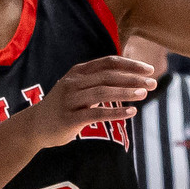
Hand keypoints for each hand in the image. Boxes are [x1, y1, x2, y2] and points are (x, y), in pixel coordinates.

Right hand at [29, 54, 155, 145]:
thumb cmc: (64, 106)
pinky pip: (96, 114)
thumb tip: (128, 77)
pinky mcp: (70, 118)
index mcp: (77, 72)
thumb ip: (97, 81)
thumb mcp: (77, 87)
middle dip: (132, 78)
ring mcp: (70, 100)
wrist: (36, 125)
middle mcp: (73, 82)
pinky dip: (116, 113)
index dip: (129, 64)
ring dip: (125, 92)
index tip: (149, 69)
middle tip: (153, 83)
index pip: (107, 63)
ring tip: (144, 94)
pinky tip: (131, 112)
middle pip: (107, 76)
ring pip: (102, 93)